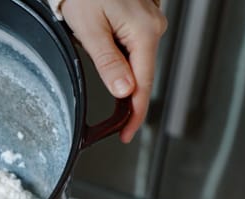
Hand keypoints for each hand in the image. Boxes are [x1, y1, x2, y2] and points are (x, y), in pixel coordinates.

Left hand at [61, 0, 167, 142]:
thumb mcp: (90, 30)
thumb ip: (108, 63)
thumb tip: (124, 92)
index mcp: (144, 32)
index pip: (143, 85)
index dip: (135, 114)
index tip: (126, 133)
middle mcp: (154, 26)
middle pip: (143, 74)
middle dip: (129, 99)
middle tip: (116, 126)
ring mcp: (151, 21)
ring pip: (138, 61)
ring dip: (123, 77)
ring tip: (106, 82)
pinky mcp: (143, 18)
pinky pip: (135, 47)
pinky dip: (124, 60)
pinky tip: (110, 60)